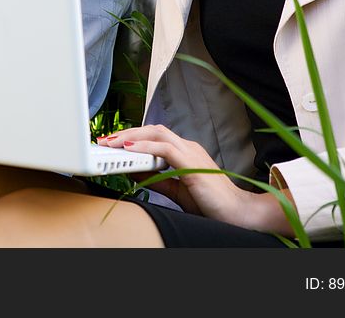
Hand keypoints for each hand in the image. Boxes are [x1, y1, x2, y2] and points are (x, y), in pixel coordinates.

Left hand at [99, 124, 294, 234]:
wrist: (239, 215)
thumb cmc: (212, 203)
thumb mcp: (176, 188)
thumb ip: (156, 177)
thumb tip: (133, 170)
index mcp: (185, 152)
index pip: (154, 136)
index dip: (131, 137)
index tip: (111, 143)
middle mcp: (188, 147)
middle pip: (152, 130)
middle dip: (126, 133)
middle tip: (105, 140)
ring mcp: (192, 153)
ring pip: (157, 134)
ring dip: (131, 137)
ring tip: (112, 142)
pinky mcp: (193, 164)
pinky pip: (166, 149)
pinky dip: (146, 147)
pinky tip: (131, 150)